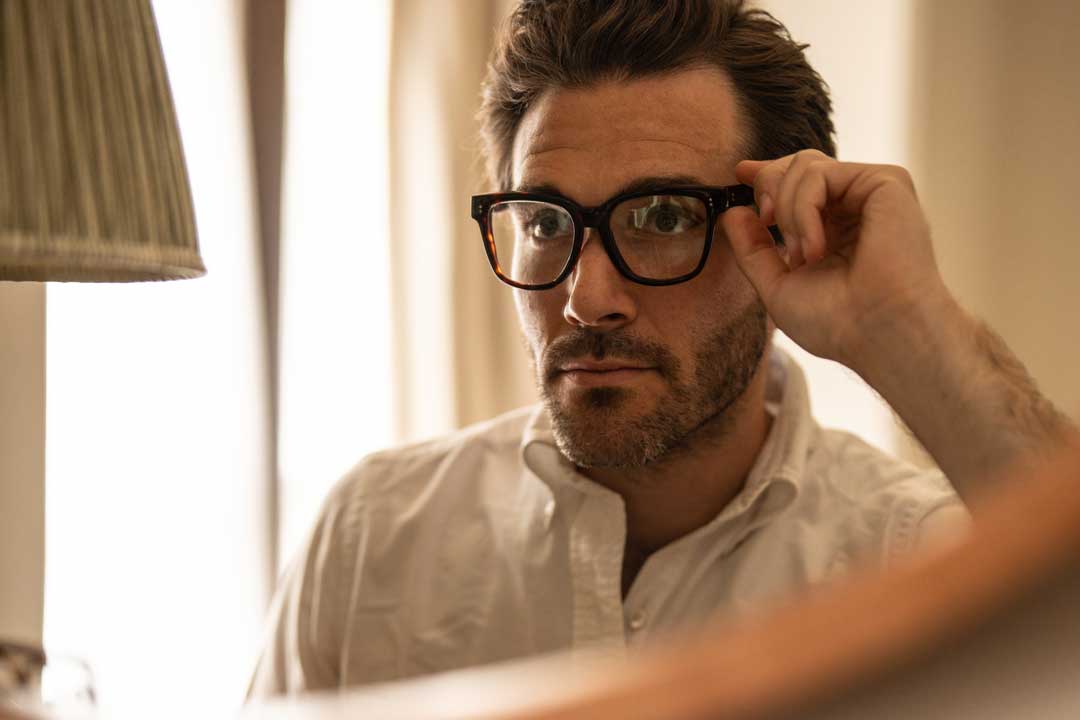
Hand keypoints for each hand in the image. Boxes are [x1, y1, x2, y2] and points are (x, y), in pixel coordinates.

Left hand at [721, 150, 950, 367]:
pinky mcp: (886, 182)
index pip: (800, 183)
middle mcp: (856, 206)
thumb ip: (753, 250)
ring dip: (787, 212)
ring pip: (805, 165)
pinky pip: (820, 173)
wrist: (878, 334)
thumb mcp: (778, 286)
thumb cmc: (836, 323)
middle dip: (769, 186)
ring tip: (802, 255)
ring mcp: (871, 193)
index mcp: (836, 227)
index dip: (768, 174)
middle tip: (765, 221)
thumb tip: (733, 213)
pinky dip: (803, 209)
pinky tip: (815, 248)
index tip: (740, 173)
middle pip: (799, 163)